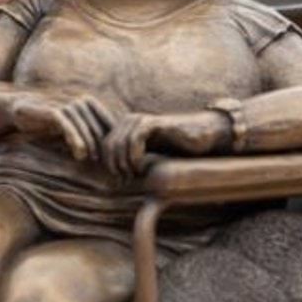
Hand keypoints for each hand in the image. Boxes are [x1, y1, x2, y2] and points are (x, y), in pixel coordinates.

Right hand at [16, 94, 112, 160]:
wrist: (21, 109)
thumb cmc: (49, 120)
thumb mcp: (71, 125)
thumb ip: (87, 132)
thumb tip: (108, 151)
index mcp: (89, 102)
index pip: (107, 122)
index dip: (110, 139)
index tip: (110, 156)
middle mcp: (81, 100)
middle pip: (97, 126)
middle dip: (101, 144)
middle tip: (103, 161)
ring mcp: (67, 103)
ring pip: (84, 127)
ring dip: (90, 144)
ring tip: (92, 159)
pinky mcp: (54, 110)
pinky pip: (68, 126)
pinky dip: (75, 139)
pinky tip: (79, 153)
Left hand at [102, 110, 228, 176]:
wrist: (197, 138)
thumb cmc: (174, 149)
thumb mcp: (147, 156)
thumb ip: (130, 160)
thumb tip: (113, 176)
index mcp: (125, 127)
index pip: (104, 147)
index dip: (109, 165)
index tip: (121, 181)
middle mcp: (130, 120)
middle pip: (108, 145)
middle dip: (115, 166)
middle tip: (128, 180)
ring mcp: (141, 120)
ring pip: (119, 143)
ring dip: (125, 163)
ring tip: (136, 174)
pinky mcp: (154, 123)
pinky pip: (135, 138)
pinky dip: (135, 155)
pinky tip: (142, 167)